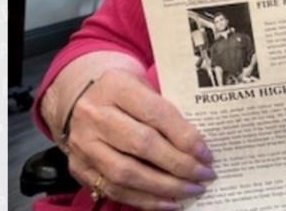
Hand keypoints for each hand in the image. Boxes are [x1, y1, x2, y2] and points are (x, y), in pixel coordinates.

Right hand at [63, 68, 216, 209]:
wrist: (80, 98)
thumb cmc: (124, 93)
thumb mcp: (144, 86)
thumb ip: (165, 111)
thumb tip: (198, 147)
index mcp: (116, 86)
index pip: (156, 114)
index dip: (184, 137)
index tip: (206, 154)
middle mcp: (94, 115)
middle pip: (141, 146)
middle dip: (178, 165)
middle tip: (204, 175)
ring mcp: (83, 144)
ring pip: (126, 174)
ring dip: (164, 187)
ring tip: (190, 191)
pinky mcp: (78, 168)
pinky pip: (114, 190)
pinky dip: (144, 200)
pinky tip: (168, 202)